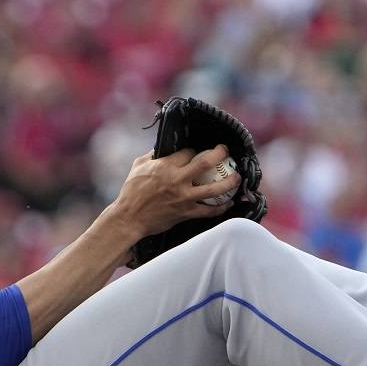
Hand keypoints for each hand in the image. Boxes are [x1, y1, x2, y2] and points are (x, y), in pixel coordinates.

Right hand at [109, 144, 238, 239]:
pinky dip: (221, 207)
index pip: (188, 151)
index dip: (196, 149)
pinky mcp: (186, 213)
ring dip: (229, 182)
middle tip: (226, 152)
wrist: (129, 218)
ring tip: (237, 177)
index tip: (198, 151)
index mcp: (165, 166)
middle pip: (206, 163)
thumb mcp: (139, 165)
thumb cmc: (131, 191)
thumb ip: (154, 155)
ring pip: (214, 189)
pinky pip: (209, 210)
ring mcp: (183, 197)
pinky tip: (228, 202)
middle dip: (220, 154)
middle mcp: (177, 180)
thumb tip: (165, 147)